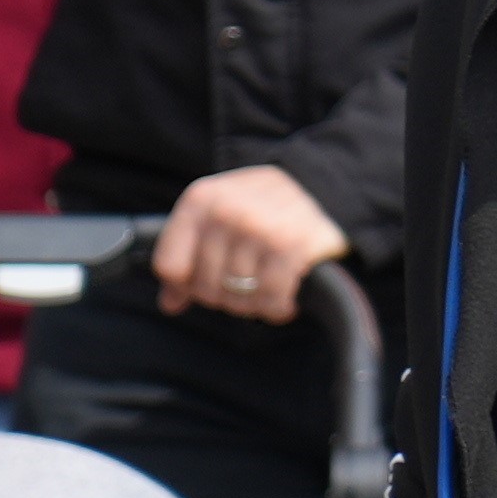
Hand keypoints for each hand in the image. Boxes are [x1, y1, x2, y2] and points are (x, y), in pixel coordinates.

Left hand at [157, 164, 351, 320]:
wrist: (327, 189)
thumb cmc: (265, 208)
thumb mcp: (220, 216)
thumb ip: (189, 255)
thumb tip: (169, 303)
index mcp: (201, 199)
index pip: (169, 266)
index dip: (186, 283)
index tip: (209, 279)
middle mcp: (227, 210)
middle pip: (204, 287)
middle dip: (225, 296)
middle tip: (247, 286)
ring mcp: (259, 228)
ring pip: (237, 296)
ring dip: (255, 304)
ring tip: (268, 288)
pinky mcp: (292, 247)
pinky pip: (271, 299)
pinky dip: (277, 308)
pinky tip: (286, 299)